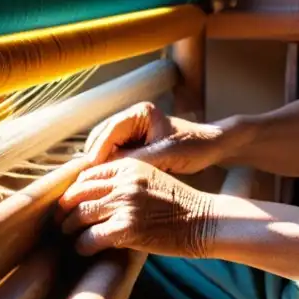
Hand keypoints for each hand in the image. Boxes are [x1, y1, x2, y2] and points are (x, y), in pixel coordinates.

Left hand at [57, 158, 216, 257]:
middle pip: (79, 192)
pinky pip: (91, 237)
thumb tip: (99, 196)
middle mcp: (124, 182)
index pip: (89, 175)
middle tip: (61, 221)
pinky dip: (83, 245)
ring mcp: (125, 204)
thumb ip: (127, 183)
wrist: (205, 220)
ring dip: (71, 227)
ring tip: (70, 235)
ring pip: (81, 214)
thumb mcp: (153, 180)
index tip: (69, 202)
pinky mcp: (127, 228)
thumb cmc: (182, 204)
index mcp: (130, 166)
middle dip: (66, 208)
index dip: (74, 190)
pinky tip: (84, 249)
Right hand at [83, 101, 230, 175]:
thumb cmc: (193, 145)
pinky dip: (109, 168)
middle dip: (93, 158)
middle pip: (101, 138)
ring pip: (105, 148)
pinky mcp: (135, 145)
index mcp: (139, 113)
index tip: (90, 171)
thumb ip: (137, 160)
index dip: (98, 151)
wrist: (211, 148)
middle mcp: (132, 119)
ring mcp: (132, 132)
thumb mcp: (165, 154)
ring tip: (92, 185)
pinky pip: (115, 156)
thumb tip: (107, 171)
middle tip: (86, 181)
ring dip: (99, 165)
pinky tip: (106, 184)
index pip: (109, 131)